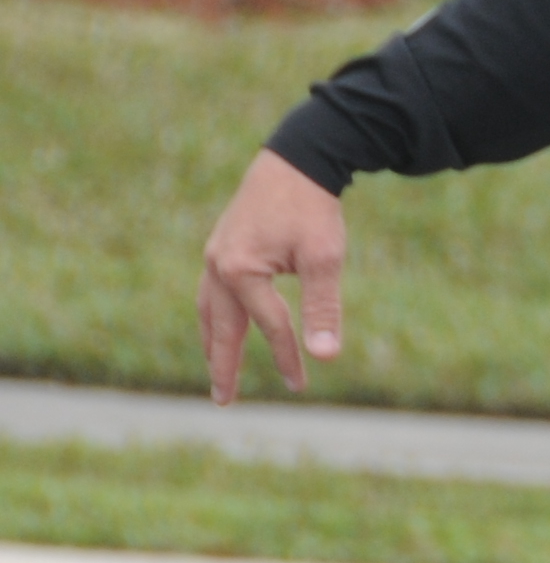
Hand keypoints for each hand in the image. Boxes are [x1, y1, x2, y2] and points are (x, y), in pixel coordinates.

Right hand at [199, 151, 347, 399]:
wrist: (296, 162)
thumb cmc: (313, 210)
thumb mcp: (325, 259)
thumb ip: (323, 308)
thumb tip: (327, 356)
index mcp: (241, 271)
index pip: (269, 325)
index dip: (287, 357)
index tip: (301, 386)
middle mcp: (218, 266)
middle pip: (221, 328)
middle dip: (223, 366)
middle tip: (223, 401)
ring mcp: (214, 256)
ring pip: (209, 312)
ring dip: (213, 343)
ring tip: (217, 371)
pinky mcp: (220, 247)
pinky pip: (211, 293)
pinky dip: (214, 316)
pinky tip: (222, 327)